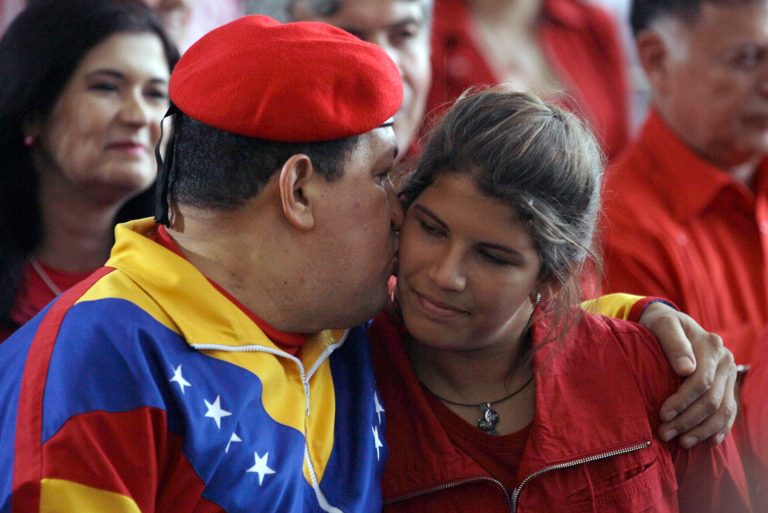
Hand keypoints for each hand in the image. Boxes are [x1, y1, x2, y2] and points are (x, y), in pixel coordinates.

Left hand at [638, 302, 736, 447]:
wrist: (669, 323)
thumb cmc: (661, 324)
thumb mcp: (663, 325)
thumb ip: (673, 343)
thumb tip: (686, 369)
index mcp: (711, 346)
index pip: (701, 381)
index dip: (683, 401)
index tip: (663, 415)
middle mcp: (725, 361)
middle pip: (712, 400)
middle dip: (688, 420)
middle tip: (665, 434)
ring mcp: (728, 375)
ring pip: (722, 410)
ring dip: (702, 430)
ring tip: (681, 442)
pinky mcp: (727, 386)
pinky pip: (729, 412)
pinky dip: (719, 428)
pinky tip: (708, 441)